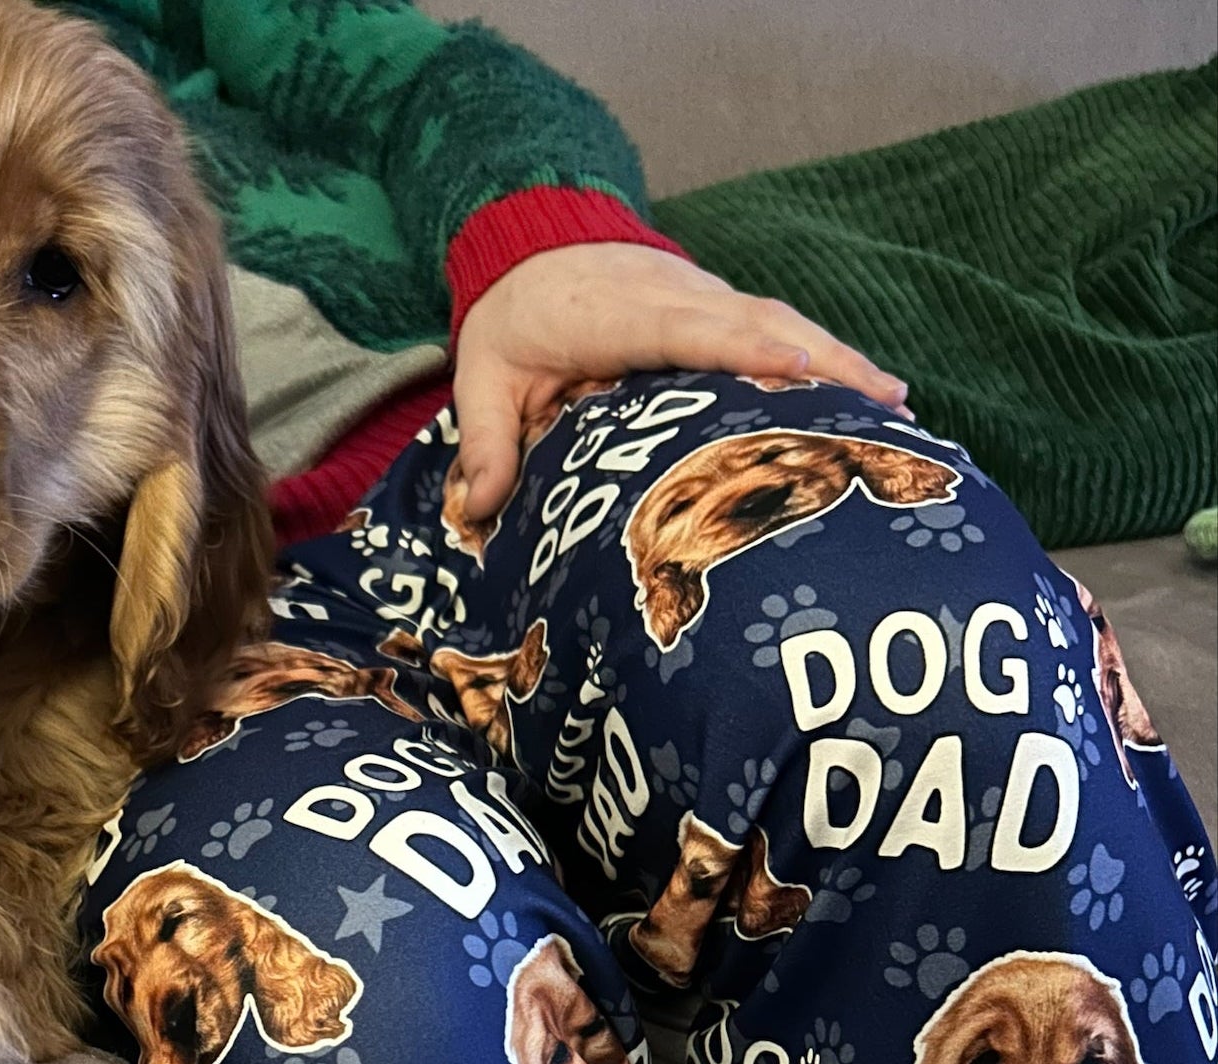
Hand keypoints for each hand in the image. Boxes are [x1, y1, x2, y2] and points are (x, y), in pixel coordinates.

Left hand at [452, 243, 911, 522]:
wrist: (530, 242)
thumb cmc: (512, 320)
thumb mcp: (481, 380)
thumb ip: (485, 443)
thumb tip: (479, 511)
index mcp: (615, 313)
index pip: (684, 328)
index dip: (740, 345)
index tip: (792, 365)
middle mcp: (673, 296)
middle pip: (757, 323)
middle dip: (821, 361)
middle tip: (882, 407)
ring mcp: (703, 296)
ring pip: (781, 323)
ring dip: (838, 360)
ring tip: (895, 408)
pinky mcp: (719, 306)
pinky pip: (778, 329)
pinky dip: (824, 357)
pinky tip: (869, 392)